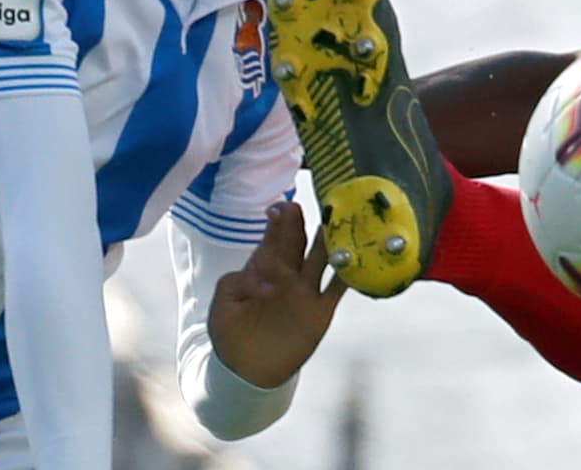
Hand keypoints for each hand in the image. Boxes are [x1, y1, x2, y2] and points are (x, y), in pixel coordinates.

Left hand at [208, 200, 346, 387]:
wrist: (249, 372)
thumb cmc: (233, 335)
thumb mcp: (223, 307)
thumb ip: (234, 283)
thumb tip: (254, 272)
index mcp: (264, 272)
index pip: (272, 244)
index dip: (276, 227)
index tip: (277, 208)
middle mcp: (289, 276)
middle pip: (295, 246)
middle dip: (295, 227)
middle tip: (296, 208)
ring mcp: (306, 292)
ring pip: (320, 261)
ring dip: (327, 242)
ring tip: (333, 222)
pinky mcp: (320, 312)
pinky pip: (337, 289)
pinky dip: (348, 274)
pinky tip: (357, 258)